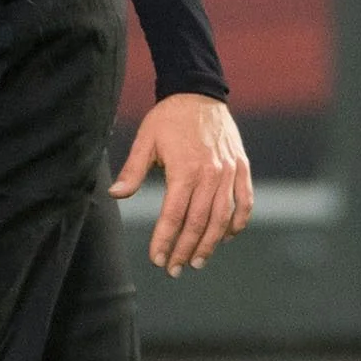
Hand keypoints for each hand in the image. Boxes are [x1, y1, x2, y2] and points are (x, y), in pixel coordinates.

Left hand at [110, 93, 255, 274]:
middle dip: (185, 250)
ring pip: (222, 218)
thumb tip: (115, 195)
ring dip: (210, 244)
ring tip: (198, 261)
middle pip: (198, 223)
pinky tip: (226, 238)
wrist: (198, 92)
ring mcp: (229, 172)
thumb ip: (132, 171)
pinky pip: (245, 202)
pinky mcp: (241, 167)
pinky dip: (237, 223)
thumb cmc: (168, 118)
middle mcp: (210, 174)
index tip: (157, 258)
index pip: (173, 216)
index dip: (165, 241)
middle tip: (175, 269)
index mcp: (185, 170)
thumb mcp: (145, 140)